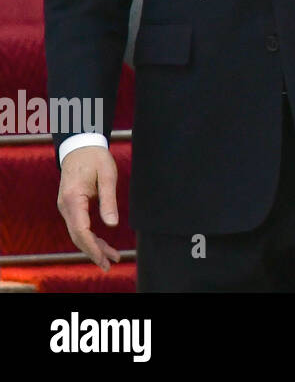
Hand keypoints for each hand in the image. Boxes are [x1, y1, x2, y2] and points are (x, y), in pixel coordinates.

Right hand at [57, 147, 122, 271]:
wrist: (80, 147)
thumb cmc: (95, 158)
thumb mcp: (108, 176)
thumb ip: (109, 200)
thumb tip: (112, 224)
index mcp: (73, 199)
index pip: (81, 230)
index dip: (93, 246)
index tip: (105, 257)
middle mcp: (65, 206)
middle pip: (78, 236)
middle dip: (94, 252)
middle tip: (110, 264)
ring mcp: (66, 207)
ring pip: (78, 233)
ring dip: (93, 246)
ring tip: (111, 257)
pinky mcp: (70, 207)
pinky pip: (79, 227)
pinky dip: (90, 237)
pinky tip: (101, 245)